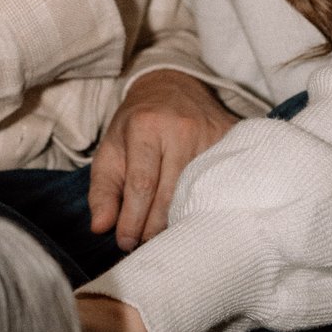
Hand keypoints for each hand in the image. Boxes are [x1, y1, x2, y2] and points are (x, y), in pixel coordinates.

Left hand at [88, 70, 236, 248]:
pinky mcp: (231, 139)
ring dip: (180, 220)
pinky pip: (220, 182)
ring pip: (197, 192)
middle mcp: (180, 128)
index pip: (141, 184)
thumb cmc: (136, 125)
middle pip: (170, 194)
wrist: (171, 86)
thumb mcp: (110, 150)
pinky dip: (207, 203)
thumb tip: (101, 227)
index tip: (125, 243)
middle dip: (153, 227)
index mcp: (145, 127)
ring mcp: (210, 133)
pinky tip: (195, 217)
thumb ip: (102, 190)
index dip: (133, 220)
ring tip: (165, 236)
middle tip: (143, 244)